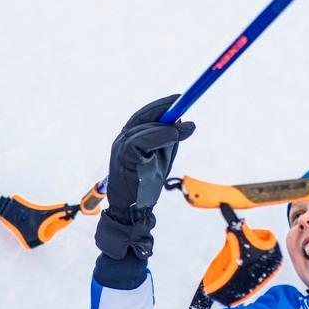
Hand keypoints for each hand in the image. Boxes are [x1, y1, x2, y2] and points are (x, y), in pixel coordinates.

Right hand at [94, 95, 195, 259]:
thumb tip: (183, 122)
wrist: (133, 210)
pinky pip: (145, 140)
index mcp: (128, 140)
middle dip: (163, 107)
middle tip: (183, 101)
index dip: (160, 106)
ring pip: (146, 128)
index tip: (178, 99)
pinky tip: (177, 134)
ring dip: (169, 125)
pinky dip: (163, 135)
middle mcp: (122, 141)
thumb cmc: (145, 186)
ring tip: (188, 127)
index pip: (143, 117)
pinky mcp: (125, 156)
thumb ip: (169, 140)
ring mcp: (121, 148)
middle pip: (142, 116)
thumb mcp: (161, 157)